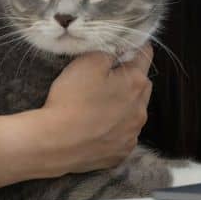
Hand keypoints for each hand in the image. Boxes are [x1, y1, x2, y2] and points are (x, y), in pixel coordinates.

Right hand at [31, 44, 154, 176]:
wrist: (55, 143)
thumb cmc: (72, 100)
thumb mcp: (87, 62)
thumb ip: (108, 53)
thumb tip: (117, 54)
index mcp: (136, 83)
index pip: (145, 55)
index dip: (134, 47)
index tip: (123, 45)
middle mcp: (141, 110)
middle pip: (141, 86)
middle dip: (128, 79)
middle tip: (105, 79)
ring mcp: (132, 134)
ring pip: (133, 113)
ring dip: (122, 107)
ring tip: (97, 107)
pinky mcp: (121, 153)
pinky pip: (122, 135)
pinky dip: (114, 130)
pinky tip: (96, 129)